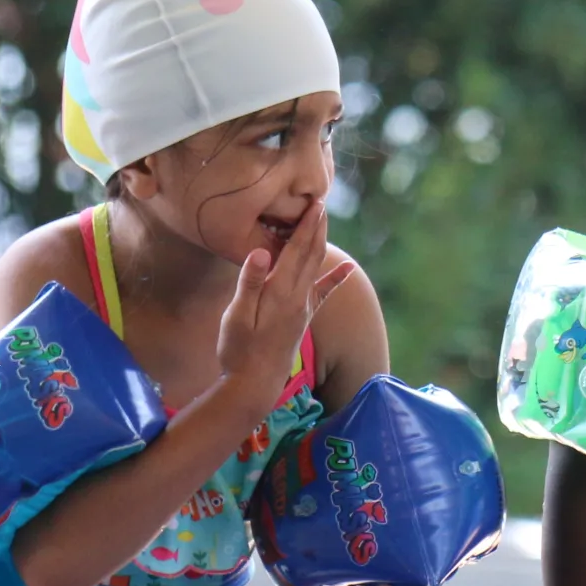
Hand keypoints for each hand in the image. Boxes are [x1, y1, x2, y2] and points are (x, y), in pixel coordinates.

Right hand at [213, 206, 353, 398]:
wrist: (254, 385)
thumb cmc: (238, 351)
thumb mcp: (236, 316)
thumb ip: (250, 283)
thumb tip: (262, 251)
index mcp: (281, 292)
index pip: (297, 251)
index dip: (307, 226)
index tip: (315, 203)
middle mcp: (297, 297)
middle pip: (311, 254)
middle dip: (317, 226)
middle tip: (322, 200)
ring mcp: (303, 307)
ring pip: (316, 267)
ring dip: (321, 242)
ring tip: (324, 220)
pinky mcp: (303, 317)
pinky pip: (323, 292)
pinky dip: (335, 276)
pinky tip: (349, 266)